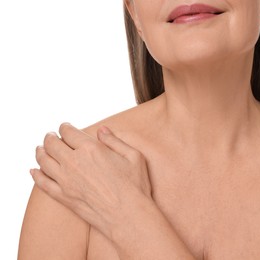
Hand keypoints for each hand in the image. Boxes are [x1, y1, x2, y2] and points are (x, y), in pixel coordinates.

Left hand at [31, 123, 152, 239]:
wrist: (128, 216)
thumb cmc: (135, 186)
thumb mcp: (133, 156)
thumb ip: (115, 141)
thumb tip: (101, 130)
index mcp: (91, 149)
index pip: (68, 132)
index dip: (65, 127)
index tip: (65, 127)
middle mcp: (74, 162)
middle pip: (52, 144)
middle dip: (50, 137)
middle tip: (50, 136)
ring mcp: (66, 180)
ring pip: (43, 161)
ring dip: (40, 152)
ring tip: (40, 149)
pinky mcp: (63, 197)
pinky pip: (42, 183)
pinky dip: (36, 175)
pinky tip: (34, 171)